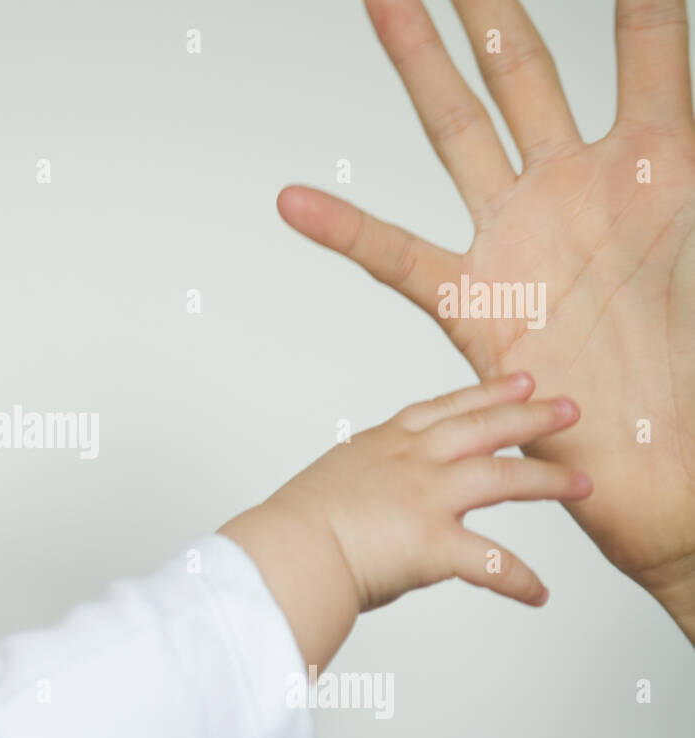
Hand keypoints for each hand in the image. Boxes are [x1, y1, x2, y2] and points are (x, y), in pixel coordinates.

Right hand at [219, 373, 591, 669]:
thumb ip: (362, 487)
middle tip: (567, 408)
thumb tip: (370, 506)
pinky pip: (491, 563)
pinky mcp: (434, 542)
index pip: (443, 410)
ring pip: (503, 477)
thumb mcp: (330, 485)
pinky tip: (538, 593)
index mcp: (383, 446)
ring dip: (547, 480)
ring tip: (581, 483)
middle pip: (483, 427)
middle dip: (530, 415)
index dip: (484, 394)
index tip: (516, 382)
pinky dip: (517, 581)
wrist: (286, 552)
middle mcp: (410, 462)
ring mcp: (426, 497)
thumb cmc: (291, 531)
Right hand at [276, 0, 694, 642]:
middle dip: (491, 7)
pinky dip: (346, 231)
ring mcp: (519, 240)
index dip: (639, 3)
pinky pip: (398, 258)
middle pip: (525, 68)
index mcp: (657, 171)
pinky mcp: (475, 303)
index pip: (649, 52)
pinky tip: (298, 200)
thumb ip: (694, 183)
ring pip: (458, 132)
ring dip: (420, 66)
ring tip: (386, 4)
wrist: (658, 473)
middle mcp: (577, 191)